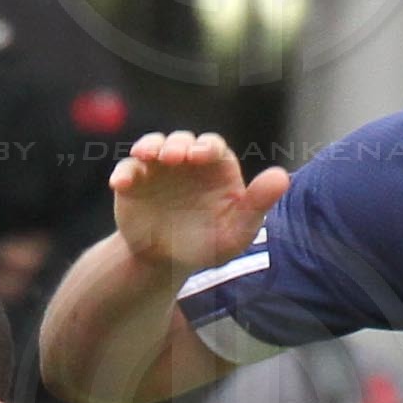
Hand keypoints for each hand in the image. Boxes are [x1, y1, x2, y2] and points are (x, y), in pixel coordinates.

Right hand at [108, 129, 289, 280]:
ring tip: (146, 155)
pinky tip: (120, 183)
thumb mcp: (237, 231)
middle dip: (177, 145)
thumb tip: (282, 177)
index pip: (212, 146)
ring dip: (149, 146)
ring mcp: (158, 169)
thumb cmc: (209, 243)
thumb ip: (258, 205)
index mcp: (214, 166)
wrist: (169, 262)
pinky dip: (123, 173)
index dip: (206, 147)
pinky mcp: (133, 182)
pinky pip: (127, 170)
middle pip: (181, 141)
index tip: (200, 156)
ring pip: (153, 145)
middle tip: (173, 157)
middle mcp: (186, 161)